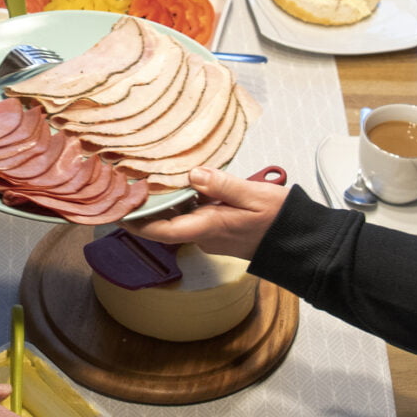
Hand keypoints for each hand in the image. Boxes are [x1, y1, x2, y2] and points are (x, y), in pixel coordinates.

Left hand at [121, 165, 288, 258]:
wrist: (299, 242)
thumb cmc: (280, 220)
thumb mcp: (254, 195)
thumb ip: (222, 184)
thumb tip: (193, 174)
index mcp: (209, 227)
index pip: (161, 230)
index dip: (136, 222)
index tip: (117, 211)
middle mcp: (206, 236)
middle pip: (167, 222)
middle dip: (148, 207)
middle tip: (130, 185)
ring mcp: (212, 237)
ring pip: (182, 218)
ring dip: (169, 202)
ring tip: (153, 179)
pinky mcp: (220, 232)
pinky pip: (196, 217)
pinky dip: (187, 203)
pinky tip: (189, 185)